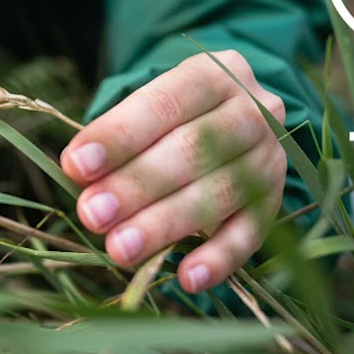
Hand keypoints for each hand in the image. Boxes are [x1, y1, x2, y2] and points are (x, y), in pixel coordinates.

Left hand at [60, 51, 286, 293]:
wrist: (226, 118)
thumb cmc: (166, 118)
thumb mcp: (143, 110)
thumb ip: (115, 140)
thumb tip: (79, 176)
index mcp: (214, 73)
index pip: (164, 103)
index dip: (119, 135)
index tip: (76, 165)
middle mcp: (252, 109)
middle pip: (194, 148)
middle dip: (137, 185)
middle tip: (92, 215)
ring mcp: (270, 156)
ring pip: (220, 192)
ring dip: (166, 225)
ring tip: (120, 250)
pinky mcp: (277, 200)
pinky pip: (251, 233)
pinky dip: (219, 259)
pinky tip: (187, 279)